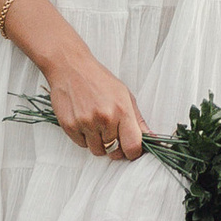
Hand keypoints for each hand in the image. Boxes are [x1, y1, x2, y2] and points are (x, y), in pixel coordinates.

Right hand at [40, 39, 147, 163]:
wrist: (71, 68)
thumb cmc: (99, 80)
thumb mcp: (125, 95)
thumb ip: (138, 120)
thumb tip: (151, 138)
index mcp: (122, 110)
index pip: (132, 146)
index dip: (133, 153)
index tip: (132, 150)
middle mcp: (104, 118)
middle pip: (114, 152)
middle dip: (116, 148)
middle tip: (113, 135)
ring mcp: (86, 123)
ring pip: (97, 151)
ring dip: (99, 143)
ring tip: (97, 125)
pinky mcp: (70, 126)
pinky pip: (81, 145)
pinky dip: (85, 138)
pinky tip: (85, 122)